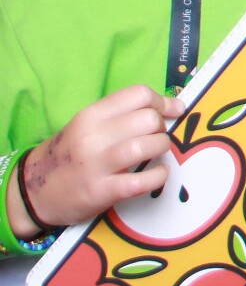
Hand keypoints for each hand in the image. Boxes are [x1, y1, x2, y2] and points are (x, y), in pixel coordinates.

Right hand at [13, 85, 183, 231]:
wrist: (33, 192)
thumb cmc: (69, 155)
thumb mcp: (87, 126)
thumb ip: (120, 115)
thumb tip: (170, 107)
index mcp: (91, 115)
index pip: (138, 94)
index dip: (162, 101)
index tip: (173, 111)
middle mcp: (92, 137)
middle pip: (148, 119)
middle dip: (161, 126)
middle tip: (156, 136)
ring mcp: (96, 165)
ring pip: (147, 145)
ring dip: (161, 148)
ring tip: (156, 153)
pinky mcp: (101, 191)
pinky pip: (141, 181)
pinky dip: (158, 176)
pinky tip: (157, 174)